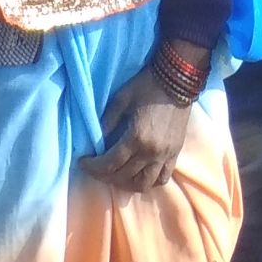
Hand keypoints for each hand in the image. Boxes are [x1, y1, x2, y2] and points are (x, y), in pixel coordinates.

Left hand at [81, 72, 191, 190]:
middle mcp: (151, 152)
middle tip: (97, 168)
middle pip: (123, 177)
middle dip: (105, 176)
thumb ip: (107, 122)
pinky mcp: (175, 153)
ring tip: (117, 175)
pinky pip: (162, 178)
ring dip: (126, 184)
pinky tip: (139, 175)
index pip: (109, 164)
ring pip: (143, 184)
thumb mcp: (121, 99)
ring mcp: (165, 155)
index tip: (83, 162)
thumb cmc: (147, 85)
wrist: (178, 77)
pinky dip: (149, 182)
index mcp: (136, 138)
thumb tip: (97, 142)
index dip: (92, 167)